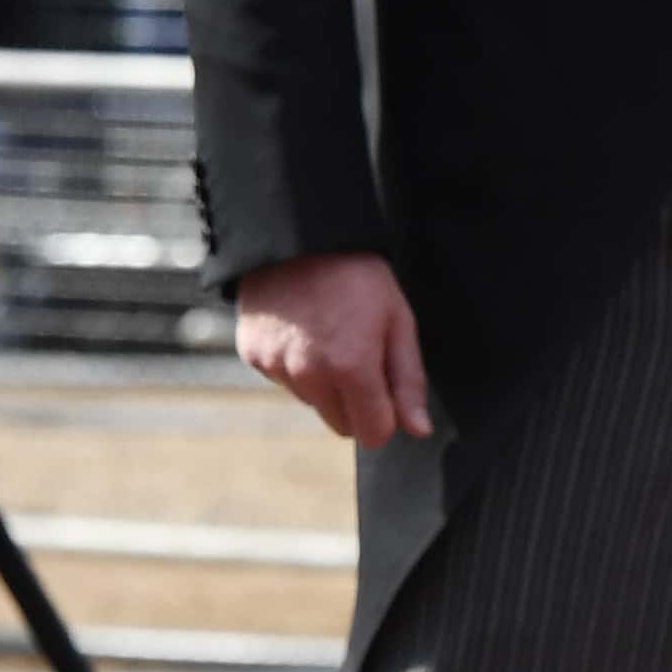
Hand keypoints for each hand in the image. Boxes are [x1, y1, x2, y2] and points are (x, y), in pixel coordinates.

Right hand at [235, 253, 432, 445]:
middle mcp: (310, 376)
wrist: (299, 237)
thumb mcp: (398, 320)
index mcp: (352, 368)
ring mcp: (276, 367)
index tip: (388, 392)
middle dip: (357, 403)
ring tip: (330, 336)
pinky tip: (303, 330)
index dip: (386, 417)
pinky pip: (284, 381)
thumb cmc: (358, 276)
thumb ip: (408, 380)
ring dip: (325, 384)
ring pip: (312, 403)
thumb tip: (418, 430)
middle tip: (361, 356)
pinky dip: (295, 367)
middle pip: (342, 425)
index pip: (373, 434)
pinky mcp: (253, 357)